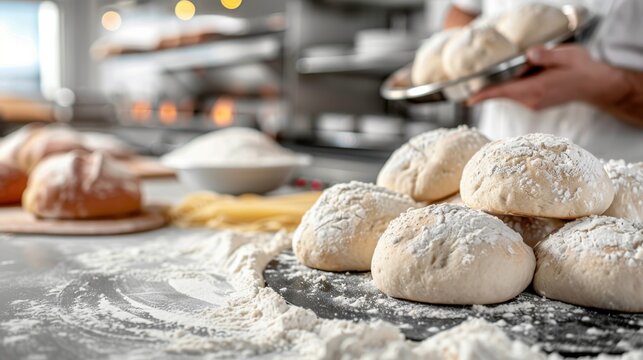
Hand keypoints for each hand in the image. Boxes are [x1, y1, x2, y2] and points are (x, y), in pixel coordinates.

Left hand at [466, 45, 627, 110]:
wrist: (595, 85)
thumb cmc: (581, 68)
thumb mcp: (567, 55)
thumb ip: (547, 55)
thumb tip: (529, 55)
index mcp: (536, 90)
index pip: (503, 93)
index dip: (484, 96)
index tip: (468, 100)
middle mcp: (531, 101)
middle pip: (505, 90)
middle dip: (505, 77)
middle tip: (530, 64)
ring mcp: (533, 104)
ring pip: (512, 90)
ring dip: (518, 78)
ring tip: (544, 67)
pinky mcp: (535, 103)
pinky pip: (520, 91)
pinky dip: (523, 81)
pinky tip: (542, 72)